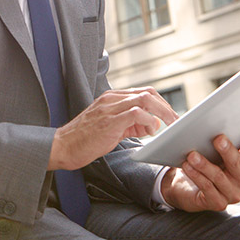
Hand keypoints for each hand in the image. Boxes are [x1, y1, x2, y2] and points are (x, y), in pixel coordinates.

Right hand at [49, 87, 178, 169]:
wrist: (64, 146)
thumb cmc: (86, 139)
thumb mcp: (111, 127)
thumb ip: (131, 123)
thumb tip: (151, 124)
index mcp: (112, 97)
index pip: (144, 92)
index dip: (161, 104)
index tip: (171, 117)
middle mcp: (111, 98)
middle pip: (148, 93)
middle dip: (166, 107)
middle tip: (176, 121)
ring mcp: (110, 107)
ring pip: (145, 99)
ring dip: (162, 112)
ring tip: (168, 126)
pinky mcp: (109, 120)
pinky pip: (137, 112)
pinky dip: (149, 120)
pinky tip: (150, 131)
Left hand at [161, 120, 239, 211]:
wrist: (186, 187)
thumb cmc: (202, 161)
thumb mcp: (207, 145)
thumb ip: (205, 131)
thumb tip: (187, 112)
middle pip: (239, 164)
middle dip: (229, 151)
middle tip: (218, 138)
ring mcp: (232, 193)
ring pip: (220, 177)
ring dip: (205, 165)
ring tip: (192, 154)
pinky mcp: (218, 203)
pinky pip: (207, 188)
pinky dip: (197, 176)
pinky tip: (187, 166)